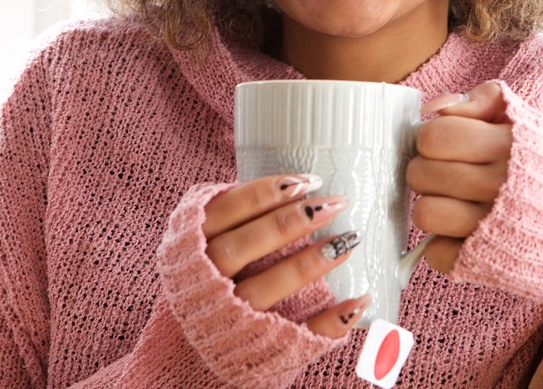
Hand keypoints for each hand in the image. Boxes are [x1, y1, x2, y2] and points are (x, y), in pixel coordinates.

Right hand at [202, 174, 370, 337]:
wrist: (185, 360)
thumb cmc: (208, 288)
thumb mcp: (204, 249)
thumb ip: (233, 222)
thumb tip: (294, 187)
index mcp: (187, 251)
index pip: (219, 214)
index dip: (259, 194)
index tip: (304, 181)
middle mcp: (202, 285)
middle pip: (237, 249)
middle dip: (286, 224)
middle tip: (332, 205)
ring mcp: (227, 320)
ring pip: (260, 291)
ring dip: (304, 266)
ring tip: (345, 243)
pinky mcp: (254, 351)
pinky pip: (294, 336)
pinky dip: (327, 321)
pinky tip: (357, 302)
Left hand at [408, 81, 511, 274]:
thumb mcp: (530, 123)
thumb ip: (485, 100)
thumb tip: (437, 107)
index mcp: (509, 146)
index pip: (435, 135)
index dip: (432, 138)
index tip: (446, 146)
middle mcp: (500, 187)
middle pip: (421, 173)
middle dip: (427, 171)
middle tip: (448, 175)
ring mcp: (491, 230)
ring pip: (424, 213)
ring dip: (433, 208)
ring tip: (455, 204)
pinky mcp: (483, 265)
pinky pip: (435, 252)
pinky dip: (445, 246)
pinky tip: (466, 235)